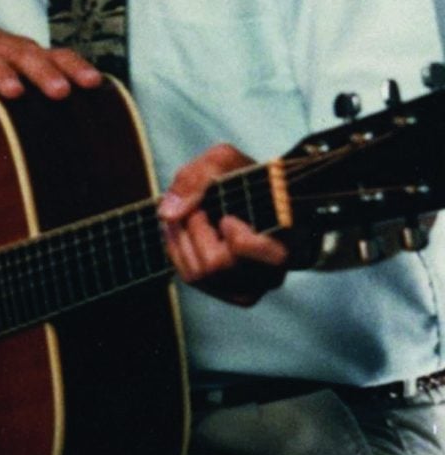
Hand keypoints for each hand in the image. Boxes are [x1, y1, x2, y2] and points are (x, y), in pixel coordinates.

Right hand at [0, 0, 104, 157]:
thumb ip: (47, 73)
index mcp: (20, 51)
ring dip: (0, 79)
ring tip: (13, 93)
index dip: (75, 68)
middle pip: (25, 59)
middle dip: (43, 73)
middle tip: (61, 90)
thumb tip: (90, 108)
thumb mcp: (16, 53)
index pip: (54, 55)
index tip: (95, 83)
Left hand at [157, 143, 289, 304]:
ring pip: (198, 274)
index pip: (249, 251)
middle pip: (214, 264)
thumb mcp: (225, 160)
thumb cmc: (246, 181)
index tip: (228, 217)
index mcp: (286, 241)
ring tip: (195, 217)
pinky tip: (189, 232)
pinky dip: (179, 251)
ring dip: (183, 239)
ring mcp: (251, 289)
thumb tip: (168, 213)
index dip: (232, 233)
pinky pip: (190, 277)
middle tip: (202, 209)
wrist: (255, 199)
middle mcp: (272, 274)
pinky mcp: (229, 294)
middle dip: (195, 229)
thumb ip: (198, 177)